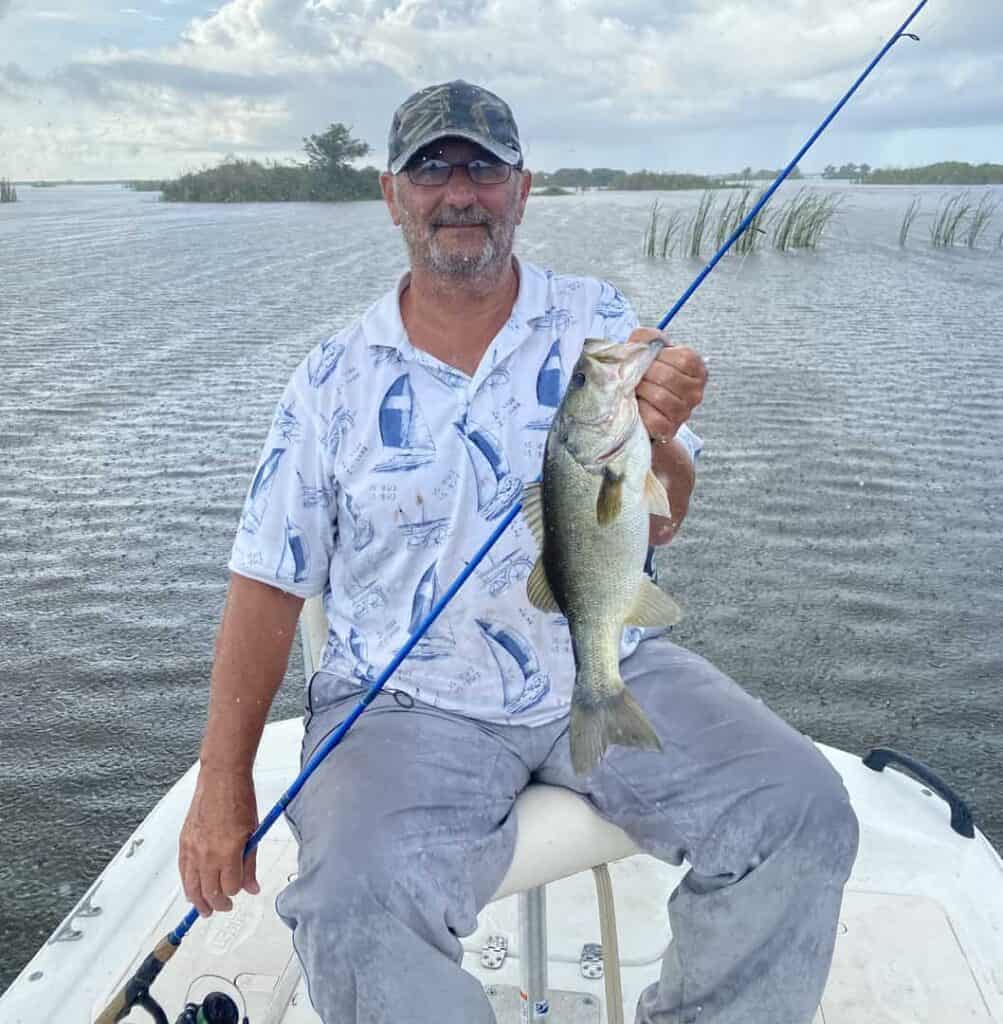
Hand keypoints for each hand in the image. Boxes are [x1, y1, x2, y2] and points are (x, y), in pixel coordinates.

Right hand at [179, 766, 259, 916]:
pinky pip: (183, 870)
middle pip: (209, 891)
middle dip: (218, 903)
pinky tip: (192, 888)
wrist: (221, 778)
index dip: (237, 892)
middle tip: (224, 907)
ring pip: (191, 886)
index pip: (230, 886)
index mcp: (228, 851)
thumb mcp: (253, 832)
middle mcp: (207, 853)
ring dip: (198, 900)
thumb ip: (251, 862)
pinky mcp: (184, 841)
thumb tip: (252, 887)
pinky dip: (188, 883)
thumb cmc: (241, 799)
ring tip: (205, 909)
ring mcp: (192, 848)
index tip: (242, 890)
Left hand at [628, 327, 706, 442]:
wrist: (637, 408)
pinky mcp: (670, 429)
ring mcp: (685, 412)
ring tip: (634, 390)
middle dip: (644, 374)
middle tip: (635, 377)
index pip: (682, 358)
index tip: (646, 361)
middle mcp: (696, 391)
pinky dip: (641, 411)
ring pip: (661, 397)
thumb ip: (648, 337)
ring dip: (641, 392)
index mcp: (696, 367)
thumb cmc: (644, 374)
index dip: (658, 357)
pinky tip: (637, 406)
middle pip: (668, 377)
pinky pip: (655, 418)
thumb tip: (647, 342)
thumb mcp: (646, 348)